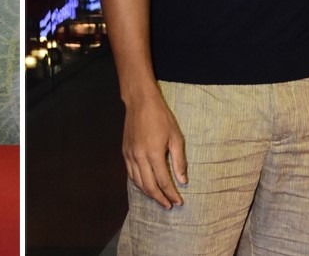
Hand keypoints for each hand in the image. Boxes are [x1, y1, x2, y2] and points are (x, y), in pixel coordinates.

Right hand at [122, 90, 186, 208]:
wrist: (140, 102)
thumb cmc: (161, 117)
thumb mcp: (176, 137)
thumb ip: (179, 161)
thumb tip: (183, 180)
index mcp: (154, 153)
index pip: (163, 181)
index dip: (171, 194)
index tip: (179, 202)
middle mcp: (139, 157)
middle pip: (149, 186)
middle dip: (160, 198)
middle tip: (169, 205)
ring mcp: (130, 155)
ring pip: (138, 182)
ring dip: (149, 193)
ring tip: (159, 198)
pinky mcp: (125, 152)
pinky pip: (131, 174)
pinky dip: (139, 183)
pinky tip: (146, 186)